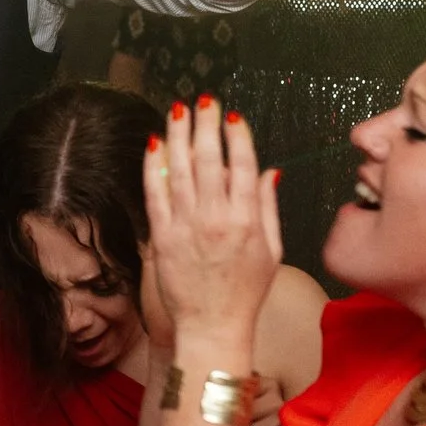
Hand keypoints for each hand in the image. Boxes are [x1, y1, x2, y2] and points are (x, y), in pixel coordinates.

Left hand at [143, 97, 281, 342]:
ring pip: (179, 170)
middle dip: (206, 125)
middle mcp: (215, 219)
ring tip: (178, 110)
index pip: (242, 166)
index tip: (233, 116)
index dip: (237, 137)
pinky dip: (154, 167)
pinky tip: (155, 144)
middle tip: (204, 100)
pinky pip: (155, 194)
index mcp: (246, 221)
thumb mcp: (272, 250)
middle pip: (208, 160)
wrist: (213, 325)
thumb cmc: (246, 291)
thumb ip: (268, 207)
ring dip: (178, 136)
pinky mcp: (162, 237)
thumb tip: (270, 171)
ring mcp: (186, 227)